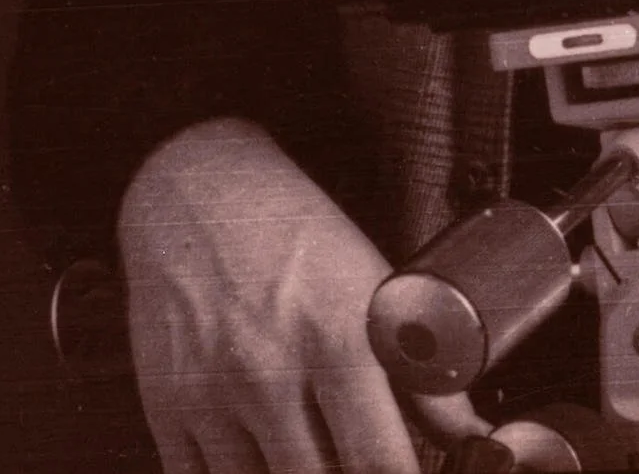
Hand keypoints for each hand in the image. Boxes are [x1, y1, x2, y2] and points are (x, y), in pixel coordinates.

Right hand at [118, 117, 486, 473]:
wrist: (198, 191)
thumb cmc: (296, 236)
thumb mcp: (375, 286)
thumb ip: (422, 375)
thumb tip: (473, 439)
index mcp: (336, 335)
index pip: (378, 461)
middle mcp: (271, 371)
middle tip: (355, 455)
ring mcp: (212, 397)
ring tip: (312, 449)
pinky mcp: (166, 410)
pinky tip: (261, 454)